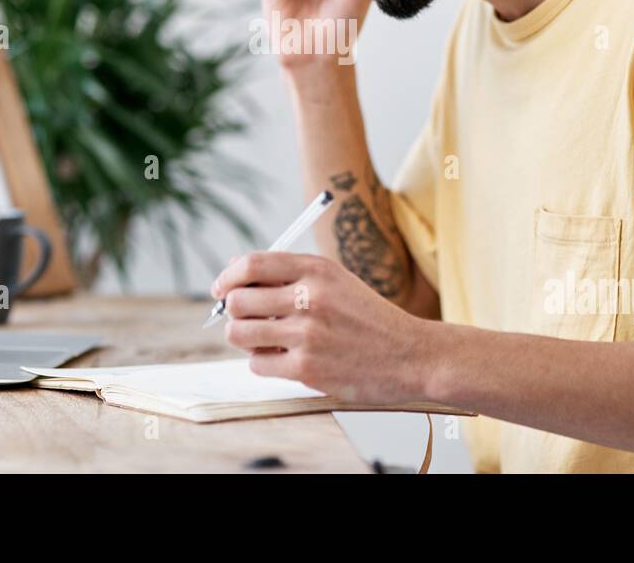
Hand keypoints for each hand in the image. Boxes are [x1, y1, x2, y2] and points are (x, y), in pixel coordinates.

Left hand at [211, 251, 431, 404]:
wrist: (411, 355)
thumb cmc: (368, 318)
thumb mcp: (335, 281)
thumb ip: (288, 273)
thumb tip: (234, 268)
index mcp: (317, 269)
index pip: (251, 265)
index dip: (228, 277)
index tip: (221, 289)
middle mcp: (310, 297)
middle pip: (238, 300)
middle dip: (232, 311)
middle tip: (246, 319)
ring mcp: (308, 334)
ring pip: (240, 333)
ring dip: (245, 338)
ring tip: (264, 340)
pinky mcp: (307, 368)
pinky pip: (257, 363)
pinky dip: (262, 362)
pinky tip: (283, 359)